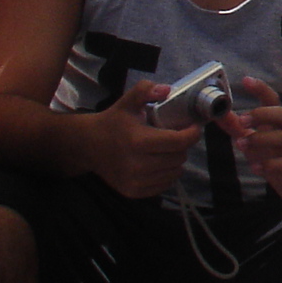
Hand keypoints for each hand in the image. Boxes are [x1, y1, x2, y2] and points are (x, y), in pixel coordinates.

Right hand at [88, 78, 201, 199]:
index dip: (192, 134)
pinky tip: (156, 163)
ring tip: (164, 150)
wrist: (88, 145)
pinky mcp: (133, 192)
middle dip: (181, 146)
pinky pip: (164, 185)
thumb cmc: (113, 122)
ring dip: (175, 160)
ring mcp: (135, 181)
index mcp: (138, 141)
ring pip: (175, 172)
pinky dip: (166, 174)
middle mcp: (137, 165)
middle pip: (179, 157)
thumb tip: (166, 90)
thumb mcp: (128, 102)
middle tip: (173, 137)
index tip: (194, 127)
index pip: (178, 142)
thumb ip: (146, 90)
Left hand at [221, 75, 281, 209]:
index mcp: (276, 127)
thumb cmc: (280, 159)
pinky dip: (270, 165)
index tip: (246, 80)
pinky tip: (256, 167)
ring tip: (240, 144)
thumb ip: (238, 129)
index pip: (272, 102)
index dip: (261, 89)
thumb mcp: (258, 142)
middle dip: (262, 113)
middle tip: (242, 119)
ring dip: (260, 139)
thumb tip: (220, 114)